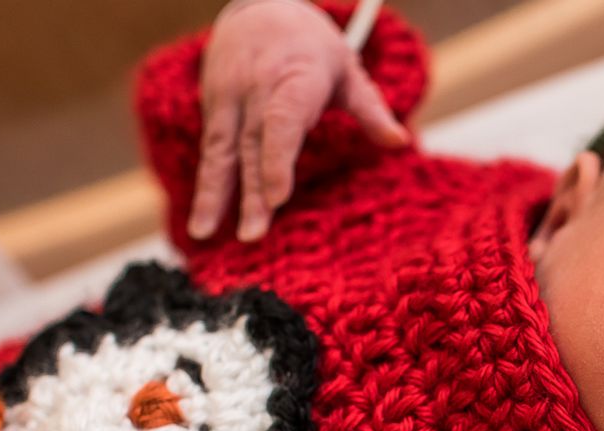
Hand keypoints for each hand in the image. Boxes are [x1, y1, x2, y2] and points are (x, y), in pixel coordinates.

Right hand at [188, 0, 408, 241]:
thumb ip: (371, 110)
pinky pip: (210, 150)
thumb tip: (401, 142)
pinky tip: (202, 221)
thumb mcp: (347, 70)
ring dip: (215, 195)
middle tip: (254, 235)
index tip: (278, 197)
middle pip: (253, 146)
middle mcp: (257, 88)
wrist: (259, 7)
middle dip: (251, 193)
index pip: (283, 122)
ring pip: (222, 151)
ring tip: (205, 232)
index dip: (278, 160)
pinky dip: (204, 185)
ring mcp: (230, 97)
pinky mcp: (212, 108)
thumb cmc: (311, 47)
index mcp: (295, 78)